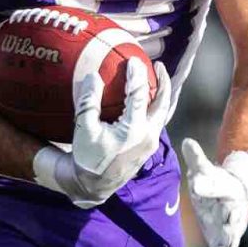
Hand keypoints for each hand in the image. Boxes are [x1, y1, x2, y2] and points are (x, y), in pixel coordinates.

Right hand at [33, 60, 169, 207]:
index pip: (140, 95)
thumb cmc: (88, 158)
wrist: (94, 186)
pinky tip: (148, 99)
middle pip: (162, 103)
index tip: (134, 60)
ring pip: (162, 113)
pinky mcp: (148, 147)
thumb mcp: (84, 129)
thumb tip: (94, 75)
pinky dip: (155, 107)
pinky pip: (157, 122)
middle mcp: (147, 136)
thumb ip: (89, 101)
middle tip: (158, 65)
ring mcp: (150, 143)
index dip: (137, 75)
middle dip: (163, 82)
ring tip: (157, 79)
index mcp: (133, 131)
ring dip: (161, 95)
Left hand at [181, 139, 247, 246]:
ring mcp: (231, 231)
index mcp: (230, 193)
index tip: (200, 188)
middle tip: (228, 236)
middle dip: (230, 228)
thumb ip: (197, 160)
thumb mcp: (205, 170)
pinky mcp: (224, 243)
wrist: (232, 193)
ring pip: (231, 242)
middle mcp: (234, 214)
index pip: (223, 191)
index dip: (213, 191)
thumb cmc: (215, 180)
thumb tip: (186, 142)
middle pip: (233, 222)